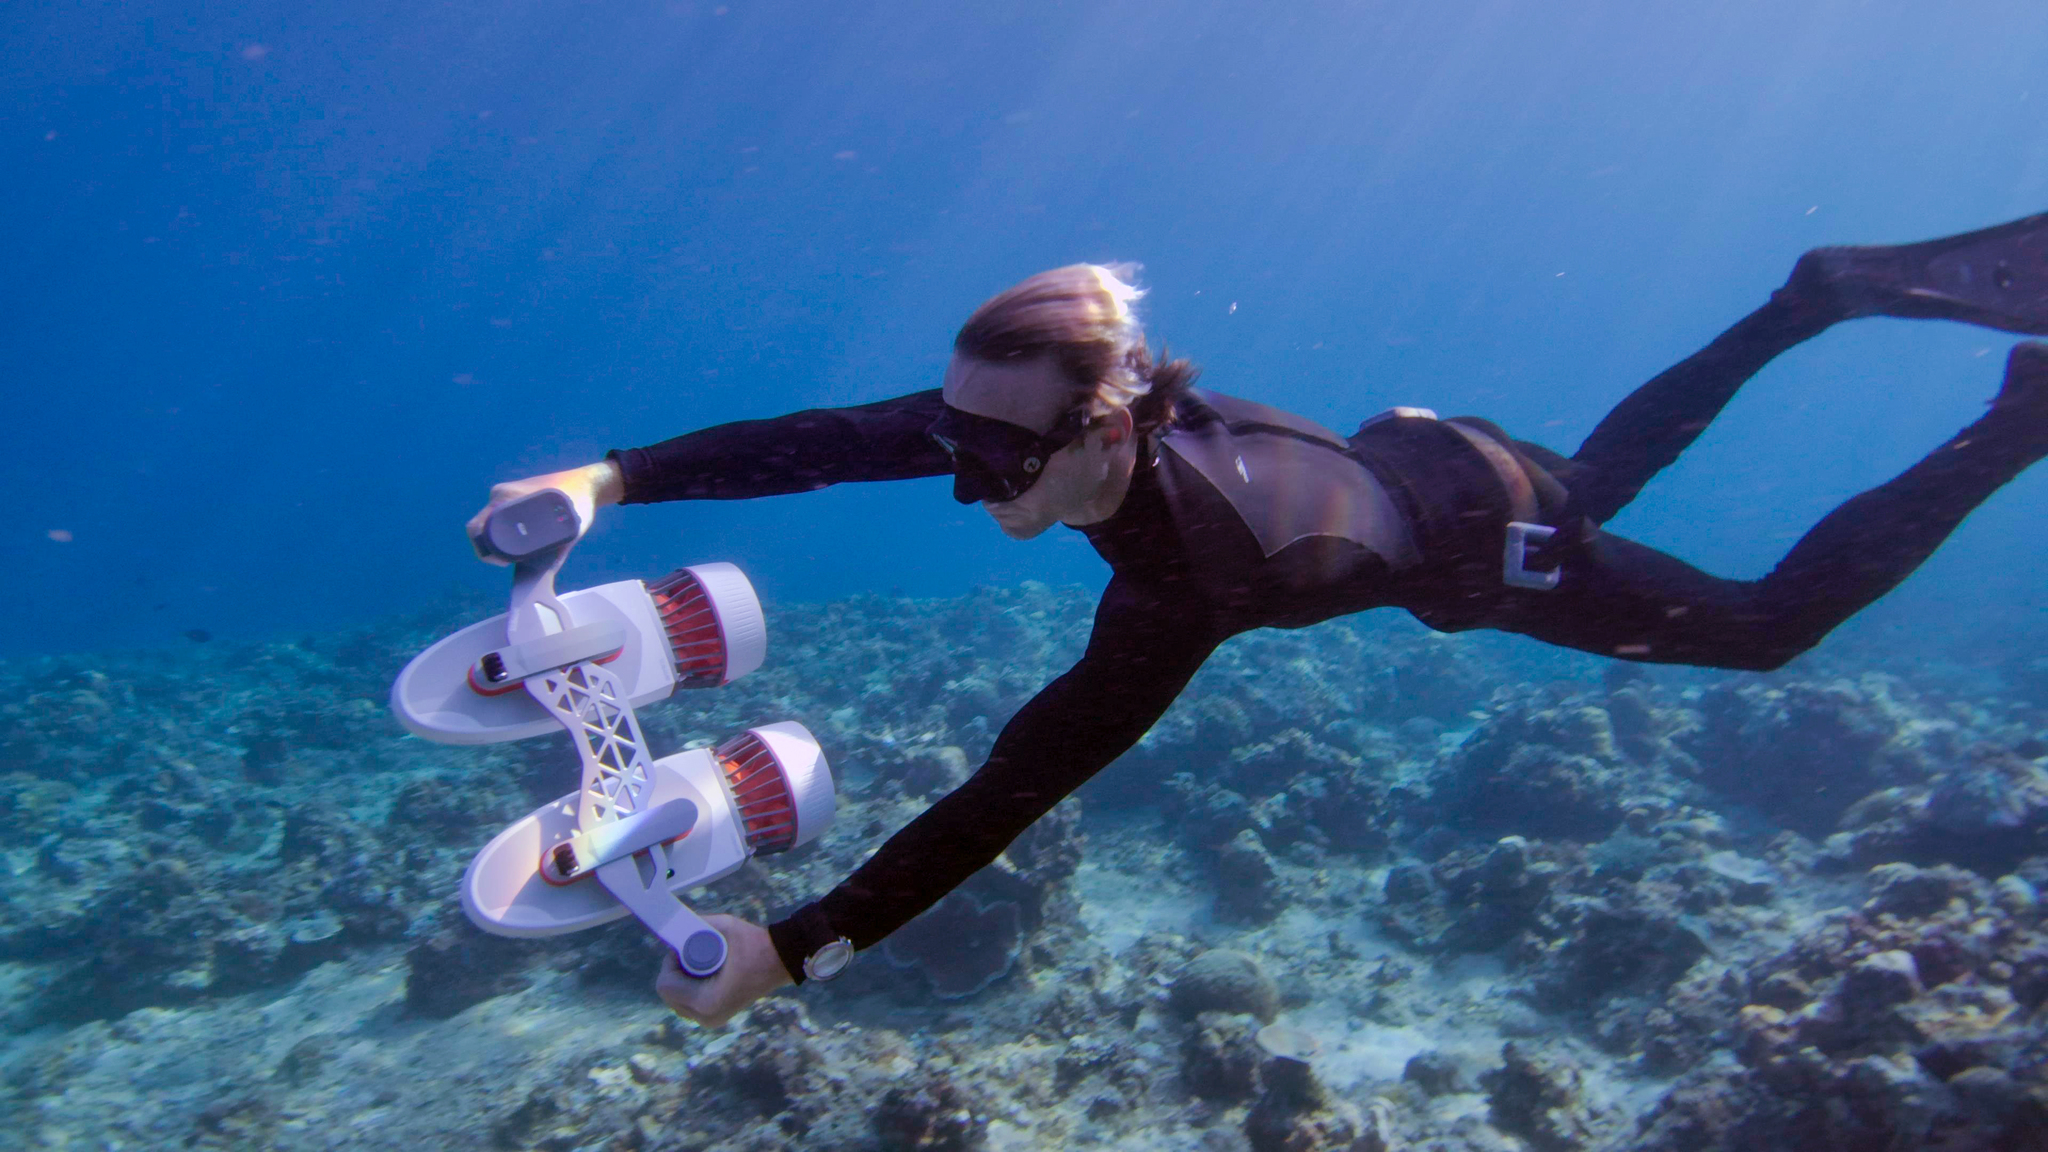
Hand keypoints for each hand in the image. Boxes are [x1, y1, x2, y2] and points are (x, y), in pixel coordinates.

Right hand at [465, 461, 622, 563]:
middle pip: (482, 526)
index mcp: (507, 497)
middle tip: (510, 561)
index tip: (504, 561)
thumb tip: (547, 574)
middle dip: (491, 547)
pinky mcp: (513, 495)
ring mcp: (505, 493)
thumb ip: (559, 552)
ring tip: (516, 554)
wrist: (587, 483)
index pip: (479, 527)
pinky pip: (500, 516)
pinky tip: (517, 542)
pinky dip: (503, 530)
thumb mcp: (570, 529)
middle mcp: (501, 494)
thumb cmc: (579, 501)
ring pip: (490, 522)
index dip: (485, 549)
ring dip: (497, 539)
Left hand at [654, 915, 794, 1027]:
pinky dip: (689, 988)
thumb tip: (677, 925)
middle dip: (675, 971)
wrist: (782, 961)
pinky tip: (704, 973)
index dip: (670, 963)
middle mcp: (705, 1016)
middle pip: (669, 995)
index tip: (684, 948)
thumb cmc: (755, 945)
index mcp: (706, 1001)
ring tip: (699, 963)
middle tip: (691, 953)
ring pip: (676, 1000)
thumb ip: (697, 923)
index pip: (666, 985)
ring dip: (681, 980)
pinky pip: (688, 1004)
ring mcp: (710, 1020)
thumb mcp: (726, 926)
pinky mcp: (714, 1018)